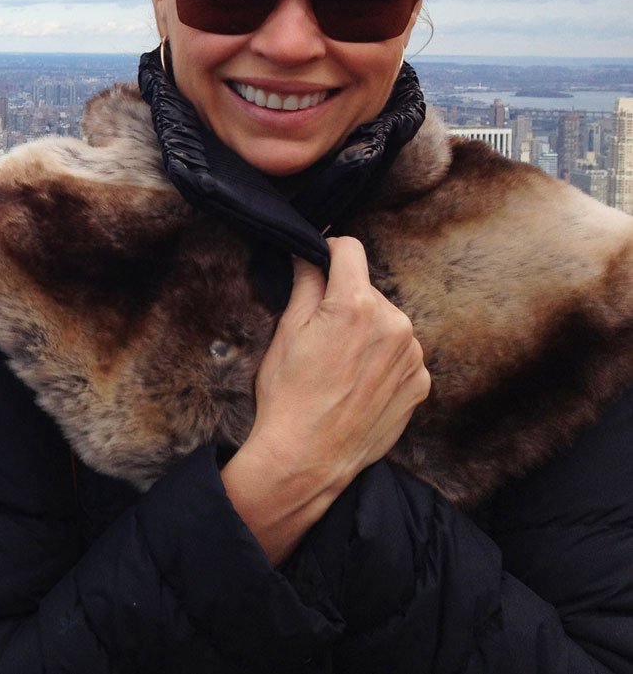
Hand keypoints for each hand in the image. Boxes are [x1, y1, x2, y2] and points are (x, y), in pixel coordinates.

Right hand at [222, 236, 430, 562]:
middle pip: (367, 290)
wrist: (308, 457)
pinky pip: (401, 355)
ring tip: (340, 366)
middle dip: (346, 302)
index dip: (328, 252)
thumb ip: (306, 285)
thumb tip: (310, 255)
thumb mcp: (286, 332)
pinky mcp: (420, 383)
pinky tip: (357, 385)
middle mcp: (395, 324)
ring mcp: (413, 356)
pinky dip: (382, 362)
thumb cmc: (289, 396)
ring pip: (387, 323)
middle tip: (320, 336)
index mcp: (356, 305)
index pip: (350, 249)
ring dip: (367, 332)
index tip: (317, 265)